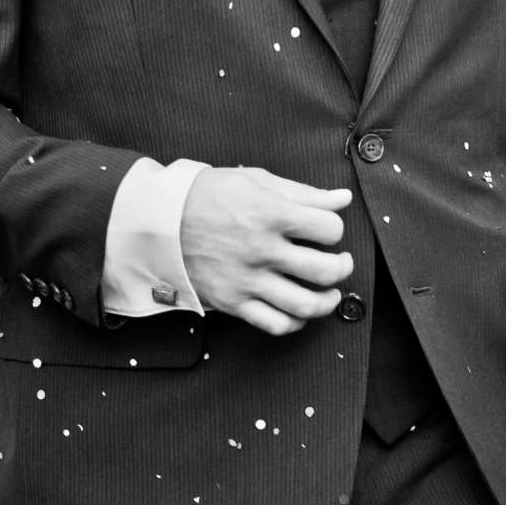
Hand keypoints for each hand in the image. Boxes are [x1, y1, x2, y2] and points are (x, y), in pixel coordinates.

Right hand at [178, 167, 353, 336]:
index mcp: (271, 214)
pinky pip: (274, 324)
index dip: (335, 229)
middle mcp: (262, 250)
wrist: (161, 221)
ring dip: (327, 301)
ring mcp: (247, 279)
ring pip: (305, 304)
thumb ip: (305, 193)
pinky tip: (299, 311)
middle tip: (342, 262)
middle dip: (343, 267)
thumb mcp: (258, 181)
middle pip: (325, 270)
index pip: (329, 229)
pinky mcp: (232, 302)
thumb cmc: (210, 195)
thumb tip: (342, 199)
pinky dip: (295, 322)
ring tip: (329, 292)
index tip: (328, 229)